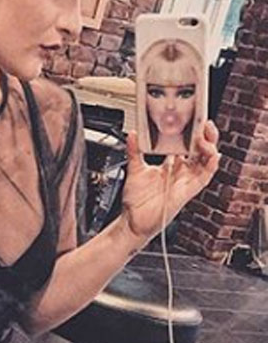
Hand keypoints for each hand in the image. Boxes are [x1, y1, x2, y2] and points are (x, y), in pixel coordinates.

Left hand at [120, 121, 219, 243]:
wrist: (132, 221)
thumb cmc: (136, 201)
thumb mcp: (135, 169)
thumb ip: (134, 150)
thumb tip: (133, 134)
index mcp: (171, 166)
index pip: (188, 147)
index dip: (193, 134)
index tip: (193, 121)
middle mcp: (181, 173)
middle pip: (201, 152)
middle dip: (206, 137)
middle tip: (204, 124)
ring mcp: (185, 182)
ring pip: (206, 162)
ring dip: (210, 148)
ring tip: (205, 136)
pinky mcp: (187, 192)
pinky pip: (204, 177)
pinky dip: (210, 165)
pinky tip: (212, 154)